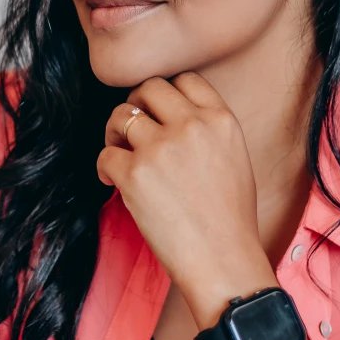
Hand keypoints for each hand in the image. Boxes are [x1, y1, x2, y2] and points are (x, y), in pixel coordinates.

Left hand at [96, 72, 262, 292]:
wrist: (224, 260)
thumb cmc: (231, 218)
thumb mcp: (234, 156)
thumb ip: (207, 128)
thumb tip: (171, 115)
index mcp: (220, 119)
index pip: (185, 79)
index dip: (166, 93)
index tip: (159, 111)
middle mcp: (191, 125)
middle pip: (149, 88)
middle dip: (136, 104)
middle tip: (131, 128)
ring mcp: (161, 147)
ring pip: (121, 115)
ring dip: (114, 133)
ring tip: (120, 154)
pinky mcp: (135, 174)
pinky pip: (105, 154)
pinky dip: (105, 167)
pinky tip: (114, 182)